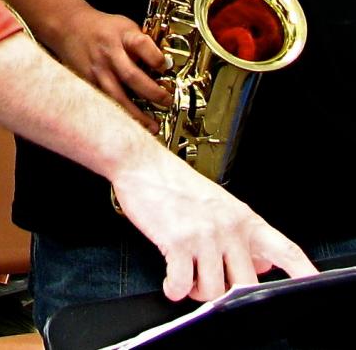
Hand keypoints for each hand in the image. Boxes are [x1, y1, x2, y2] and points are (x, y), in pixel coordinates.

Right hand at [55, 7, 171, 132]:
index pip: (141, 45)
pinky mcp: (88, 84)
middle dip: (151, 92)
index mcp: (122, 36)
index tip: (165, 67)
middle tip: (166, 101)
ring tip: (151, 126)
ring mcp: (97, 71)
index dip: (155, 57)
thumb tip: (166, 66)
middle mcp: (109, 54)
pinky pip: (105, 103)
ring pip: (116, 96)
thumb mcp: (126, 26)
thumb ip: (143, 43)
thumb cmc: (102, 28)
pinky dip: (119, 116)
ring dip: (136, 113)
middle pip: (130, 76)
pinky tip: (130, 125)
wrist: (69, 27)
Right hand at [112, 146, 318, 301]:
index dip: (302, 271)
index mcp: (241, 217)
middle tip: (208, 279)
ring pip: (213, 290)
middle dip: (226, 291)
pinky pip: (182, 285)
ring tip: (186, 276)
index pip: (283, 248)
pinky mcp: (178, 242)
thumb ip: (242, 234)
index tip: (313, 285)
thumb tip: (263, 261)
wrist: (143, 164)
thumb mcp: (217, 203)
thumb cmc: (174, 182)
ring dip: (196, 290)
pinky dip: (174, 289)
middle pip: (246, 283)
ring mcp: (205, 235)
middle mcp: (227, 227)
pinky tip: (170, 280)